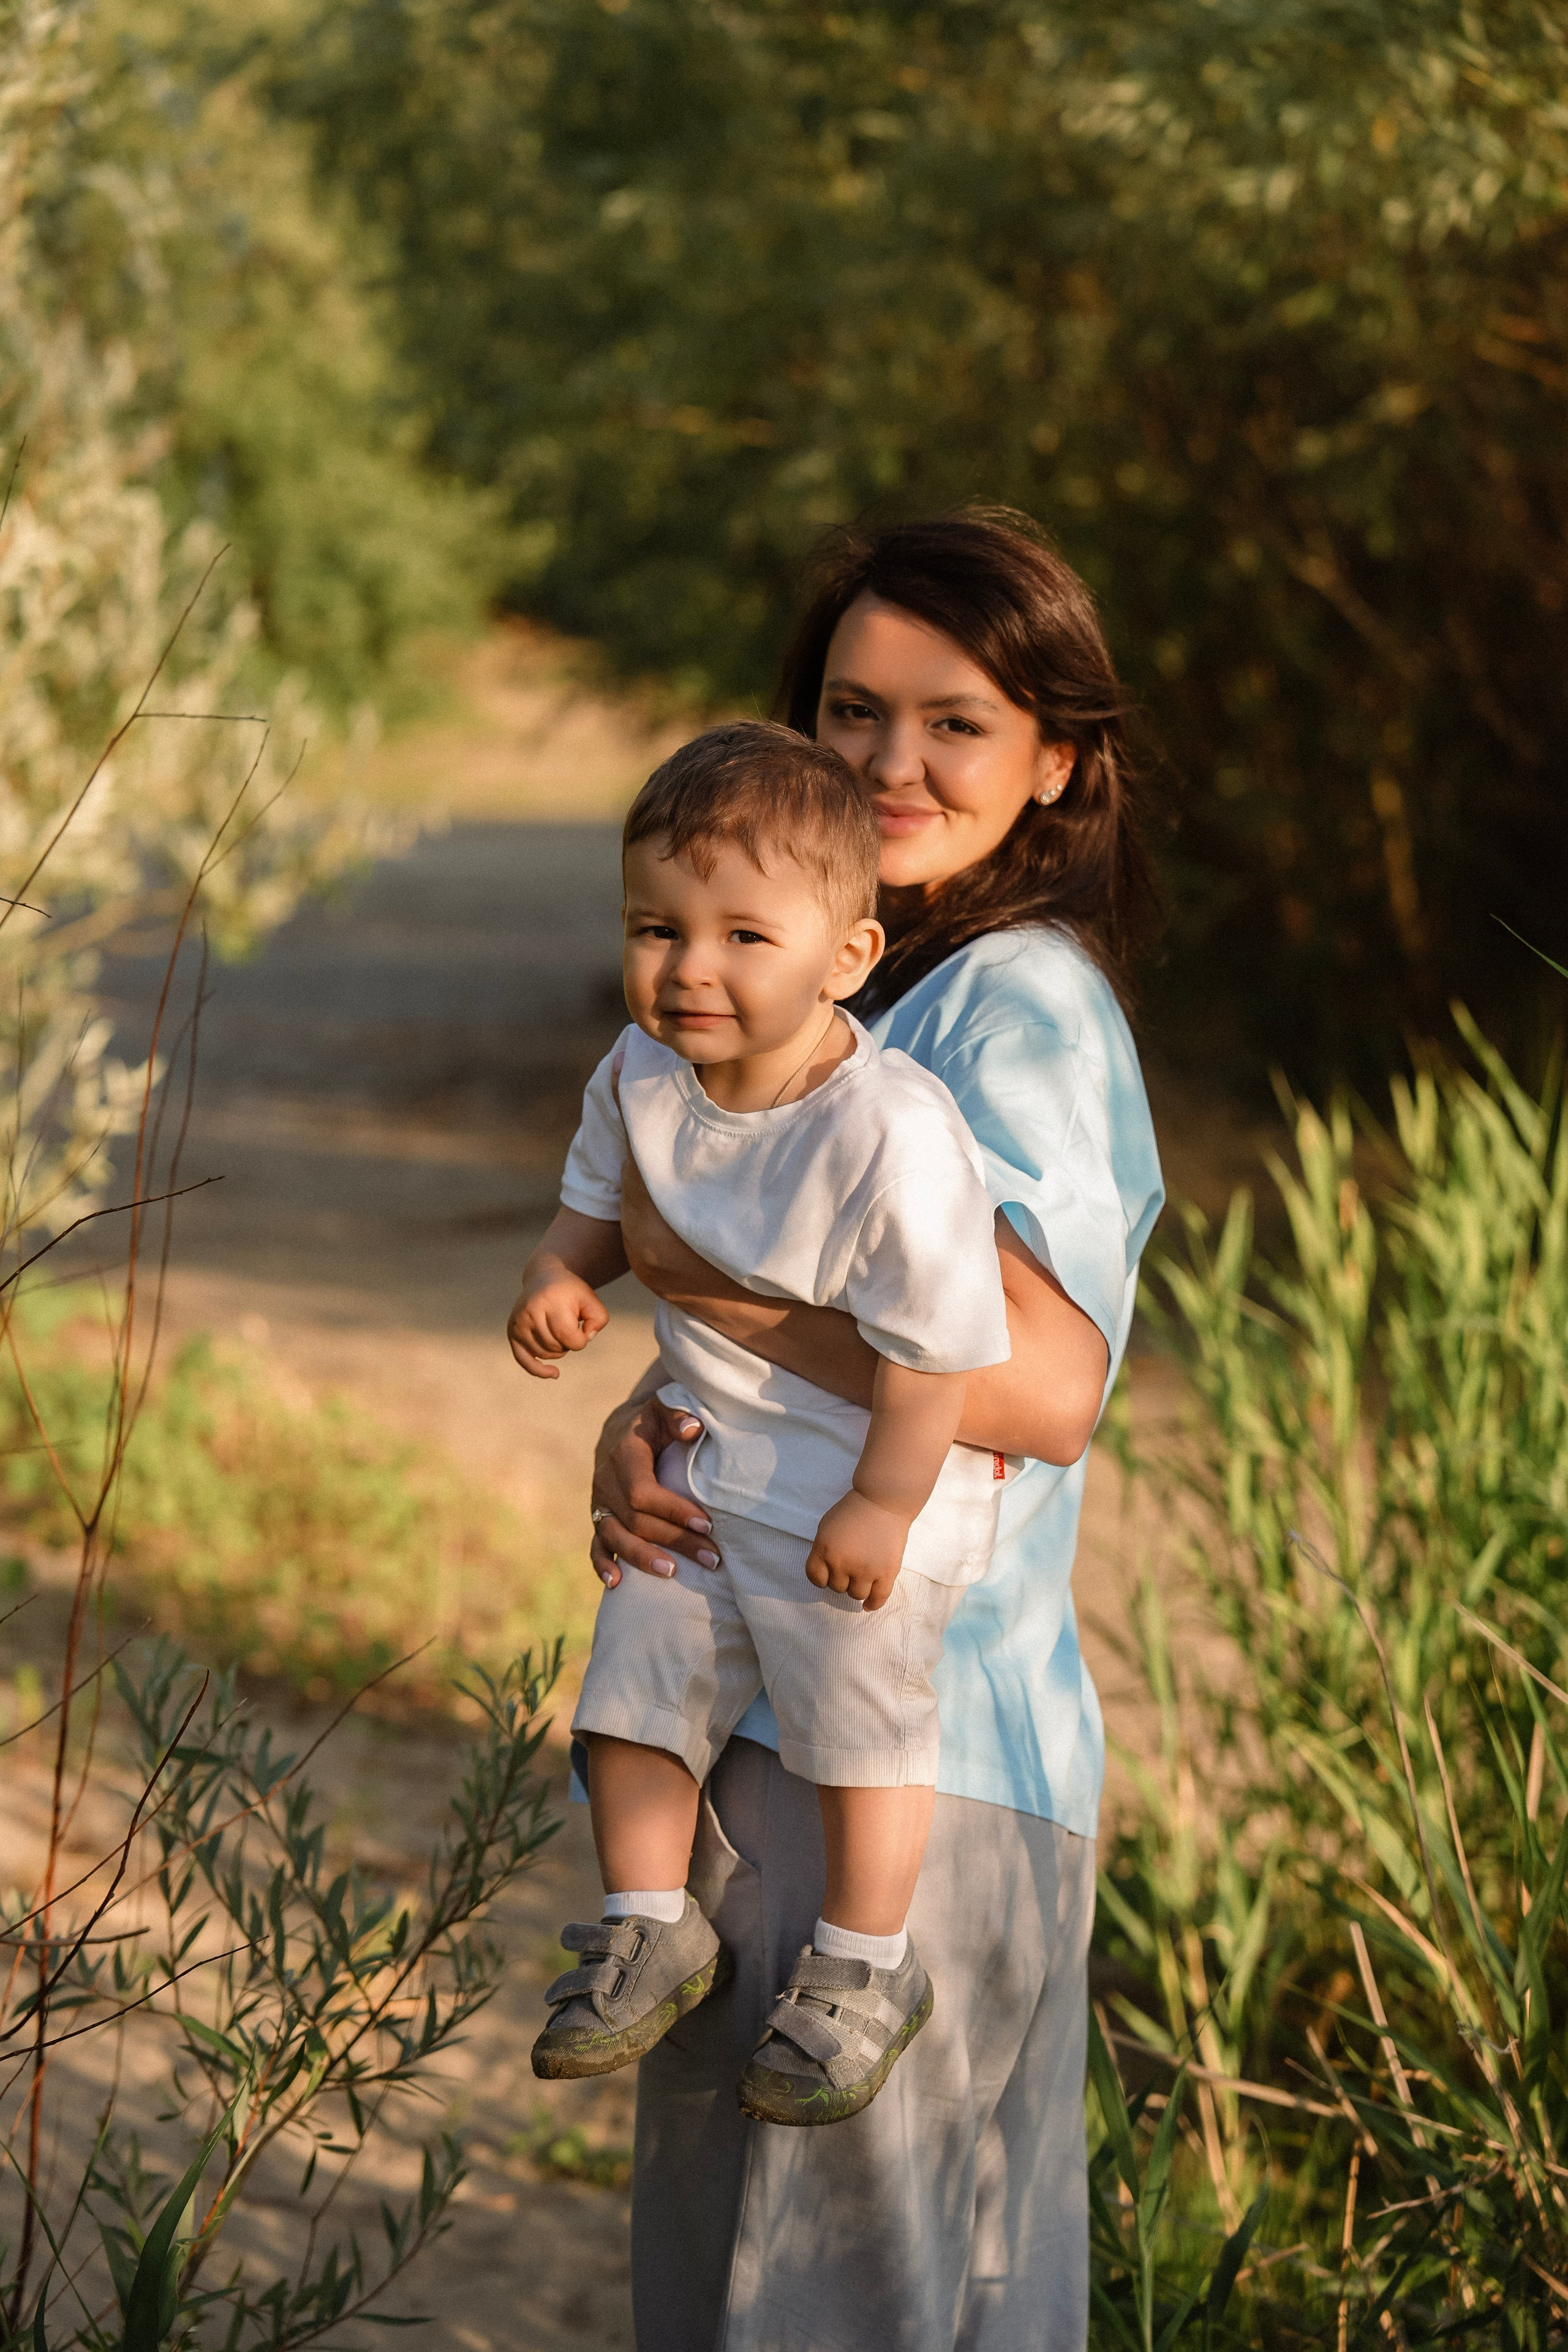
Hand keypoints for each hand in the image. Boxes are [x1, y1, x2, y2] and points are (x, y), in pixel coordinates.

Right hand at [507, 1268, 607, 1376]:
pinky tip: (555, 1373)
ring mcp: (518, 1324)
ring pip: (545, 1354)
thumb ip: (598, 1319)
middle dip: (570, 1341)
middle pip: (557, 1348)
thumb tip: (585, 1340)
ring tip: (559, 1327)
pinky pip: (523, 1360)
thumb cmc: (570, 1292)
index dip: (582, 1339)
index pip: (569, 1338)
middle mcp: (529, 1312)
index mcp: (549, 1302)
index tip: (583, 1326)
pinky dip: (539, 1370)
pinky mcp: (512, 1332)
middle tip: (569, 1322)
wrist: (544, 1277)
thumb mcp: (591, 1299)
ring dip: (558, 1348)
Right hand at [589, 1392, 721, 1588]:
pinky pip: (595, 1544)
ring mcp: (599, 1503)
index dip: (674, 1511)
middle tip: (711, 1557)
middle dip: (674, 1541)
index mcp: (624, 1456)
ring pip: (615, 1537)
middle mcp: (606, 1482)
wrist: (621, 1430)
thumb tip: (693, 1429)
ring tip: (673, 1574)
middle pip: (636, 1521)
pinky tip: (616, 1584)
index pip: (643, 1492)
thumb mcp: (663, 1409)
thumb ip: (678, 1416)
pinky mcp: (598, 1518)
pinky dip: (603, 1565)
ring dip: (643, 1559)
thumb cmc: (652, 1422)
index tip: (707, 1524)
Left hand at [805, 1490, 911, 1612]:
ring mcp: (865, 1569)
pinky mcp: (886, 1572)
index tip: (828, 1574)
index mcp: (824, 1549)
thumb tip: (824, 1574)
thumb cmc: (853, 1510)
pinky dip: (872, 1604)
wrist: (883, 1500)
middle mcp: (842, 1562)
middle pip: (836, 1587)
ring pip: (855, 1594)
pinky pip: (877, 1598)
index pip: (815, 1578)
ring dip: (857, 1588)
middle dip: (842, 1578)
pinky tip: (867, 1605)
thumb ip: (822, 1550)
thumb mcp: (826, 1526)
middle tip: (851, 1565)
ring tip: (862, 1576)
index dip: (821, 1578)